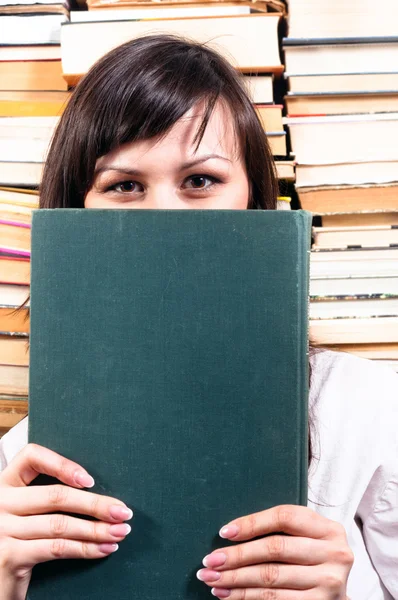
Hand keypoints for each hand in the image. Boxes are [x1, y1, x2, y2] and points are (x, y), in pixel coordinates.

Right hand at [0, 443, 132, 599]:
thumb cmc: (17, 542)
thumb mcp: (25, 512)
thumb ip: (48, 497)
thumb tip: (99, 494)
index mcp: (6, 482)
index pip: (31, 456)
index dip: (62, 464)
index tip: (91, 480)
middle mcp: (1, 501)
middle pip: (55, 495)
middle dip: (95, 505)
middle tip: (123, 512)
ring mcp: (2, 528)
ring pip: (60, 524)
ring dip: (96, 529)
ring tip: (119, 532)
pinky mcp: (8, 555)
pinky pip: (56, 547)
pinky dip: (85, 548)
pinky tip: (103, 549)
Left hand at [196, 505, 352, 598]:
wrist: (335, 594)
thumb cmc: (312, 559)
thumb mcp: (306, 538)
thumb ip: (280, 530)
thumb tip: (231, 532)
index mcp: (328, 529)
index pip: (284, 517)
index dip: (252, 523)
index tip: (224, 532)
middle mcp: (334, 553)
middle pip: (275, 549)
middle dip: (237, 555)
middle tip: (210, 560)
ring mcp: (329, 582)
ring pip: (271, 577)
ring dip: (235, 578)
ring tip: (212, 578)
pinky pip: (274, 599)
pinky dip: (246, 596)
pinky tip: (228, 593)